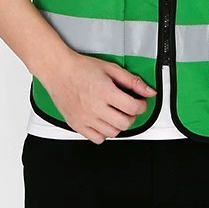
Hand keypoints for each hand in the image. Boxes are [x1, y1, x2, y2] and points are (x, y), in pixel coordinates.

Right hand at [42, 52, 156, 143]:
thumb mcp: (111, 69)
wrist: (59, 71)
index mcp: (105, 91)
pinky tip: (104, 121)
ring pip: (112, 133)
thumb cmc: (82, 68)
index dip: (142, 106)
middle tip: (129, 108)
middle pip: (124, 123)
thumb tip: (149, 91)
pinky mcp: (77, 125)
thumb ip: (132, 81)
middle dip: (132, 116)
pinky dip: (104, 133)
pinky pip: (97, 138)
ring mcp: (85, 118)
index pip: (132, 107)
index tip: (140, 102)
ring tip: (116, 113)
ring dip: (119, 125)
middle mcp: (95, 107)